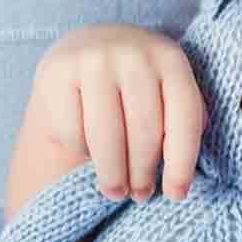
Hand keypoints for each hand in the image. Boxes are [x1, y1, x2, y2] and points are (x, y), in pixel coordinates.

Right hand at [30, 23, 205, 201]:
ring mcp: (92, 60)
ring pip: (106, 137)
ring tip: (116, 191)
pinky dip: (82, 151)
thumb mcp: (168, 88)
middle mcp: (133, 53)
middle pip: (144, 131)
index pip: (184, 117)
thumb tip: (182, 172)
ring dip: (113, 174)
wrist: (89, 45)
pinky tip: (89, 152)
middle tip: (141, 195)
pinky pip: (73, 131)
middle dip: (143, 173)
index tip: (175, 195)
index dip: (181, 162)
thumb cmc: (138, 81)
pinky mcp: (56, 73)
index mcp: (170, 58)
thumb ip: (184, 118)